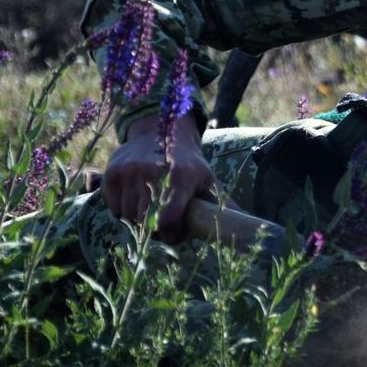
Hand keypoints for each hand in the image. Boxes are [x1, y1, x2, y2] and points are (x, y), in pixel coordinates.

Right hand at [102, 112, 213, 243]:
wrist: (162, 131)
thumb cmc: (190, 164)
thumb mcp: (209, 181)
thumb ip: (223, 206)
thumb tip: (254, 227)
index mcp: (181, 178)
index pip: (168, 220)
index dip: (172, 236)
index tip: (177, 236)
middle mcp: (152, 173)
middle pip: (146, 223)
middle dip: (157, 231)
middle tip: (165, 223)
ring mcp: (130, 172)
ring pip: (128, 217)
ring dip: (139, 222)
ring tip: (151, 209)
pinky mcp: (113, 172)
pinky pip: (113, 207)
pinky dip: (123, 211)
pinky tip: (136, 200)